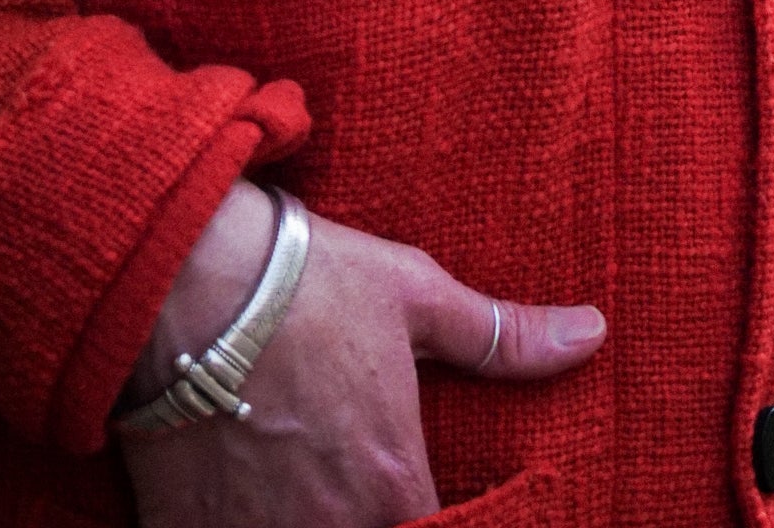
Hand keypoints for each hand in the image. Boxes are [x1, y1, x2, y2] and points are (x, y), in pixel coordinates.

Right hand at [118, 182, 606, 527]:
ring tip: (299, 480)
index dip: (436, 520)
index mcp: (393, 484)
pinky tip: (240, 495)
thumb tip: (591, 333)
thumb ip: (501, 336)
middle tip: (349, 472)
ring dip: (304, 521)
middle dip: (369, 516)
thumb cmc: (306, 277)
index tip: (424, 498)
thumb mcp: (414, 294)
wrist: (182, 272)